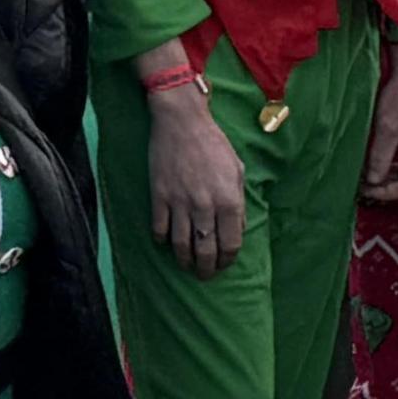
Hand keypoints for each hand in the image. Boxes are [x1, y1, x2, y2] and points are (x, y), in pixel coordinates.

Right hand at [146, 81, 247, 277]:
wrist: (182, 122)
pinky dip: (162, 240)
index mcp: (229, 201)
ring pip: (181, 244)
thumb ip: (239, 201)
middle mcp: (205, 206)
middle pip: (205, 250)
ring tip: (186, 265)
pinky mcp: (158, 195)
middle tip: (204, 276)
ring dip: (184, 260)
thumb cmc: (214, 144)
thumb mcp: (238, 171)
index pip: (231, 244)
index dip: (228, 260)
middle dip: (206, 269)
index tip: (224, 265)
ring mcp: (179, 202)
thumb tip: (236, 227)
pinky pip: (159, 227)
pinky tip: (165, 242)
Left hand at [362, 45, 397, 203]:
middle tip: (359, 187)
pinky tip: (373, 167)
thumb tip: (372, 181)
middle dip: (384, 188)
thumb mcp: (386, 128)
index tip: (363, 191)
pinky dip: (390, 169)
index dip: (385, 193)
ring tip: (363, 179)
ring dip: (386, 179)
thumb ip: (380, 157)